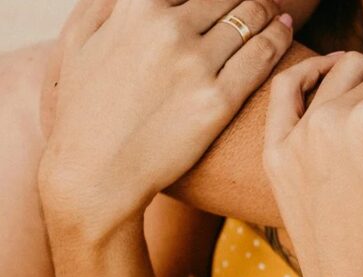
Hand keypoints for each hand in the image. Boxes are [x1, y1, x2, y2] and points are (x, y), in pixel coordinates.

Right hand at [38, 0, 292, 236]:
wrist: (95, 173)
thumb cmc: (83, 109)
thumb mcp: (78, 42)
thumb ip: (106, 4)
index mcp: (138, 7)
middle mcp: (169, 30)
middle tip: (260, 0)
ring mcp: (195, 65)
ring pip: (251, 18)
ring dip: (268, 10)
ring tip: (275, 12)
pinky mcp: (218, 100)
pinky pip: (262, 55)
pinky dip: (279, 36)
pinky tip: (285, 30)